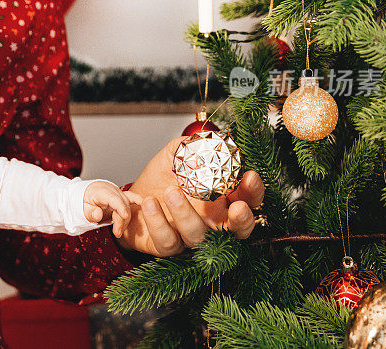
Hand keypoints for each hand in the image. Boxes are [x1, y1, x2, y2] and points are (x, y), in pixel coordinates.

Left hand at [83, 181, 141, 237]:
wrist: (89, 194)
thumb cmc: (86, 202)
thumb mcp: (83, 209)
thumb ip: (90, 212)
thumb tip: (98, 215)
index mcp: (101, 191)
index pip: (113, 198)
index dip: (120, 206)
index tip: (125, 216)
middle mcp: (112, 190)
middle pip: (123, 203)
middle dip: (122, 219)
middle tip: (117, 233)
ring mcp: (120, 193)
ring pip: (129, 205)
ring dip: (126, 219)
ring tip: (118, 232)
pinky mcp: (125, 197)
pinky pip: (134, 199)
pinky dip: (140, 203)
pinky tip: (146, 209)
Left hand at [118, 137, 264, 255]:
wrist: (132, 200)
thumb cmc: (159, 181)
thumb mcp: (173, 157)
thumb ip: (188, 147)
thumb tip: (203, 138)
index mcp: (219, 200)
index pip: (247, 200)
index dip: (253, 192)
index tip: (250, 176)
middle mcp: (210, 222)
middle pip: (238, 230)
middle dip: (243, 220)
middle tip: (238, 207)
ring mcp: (190, 236)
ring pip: (198, 235)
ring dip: (186, 213)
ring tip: (172, 191)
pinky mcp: (167, 246)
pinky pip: (168, 241)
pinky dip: (158, 222)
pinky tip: (150, 203)